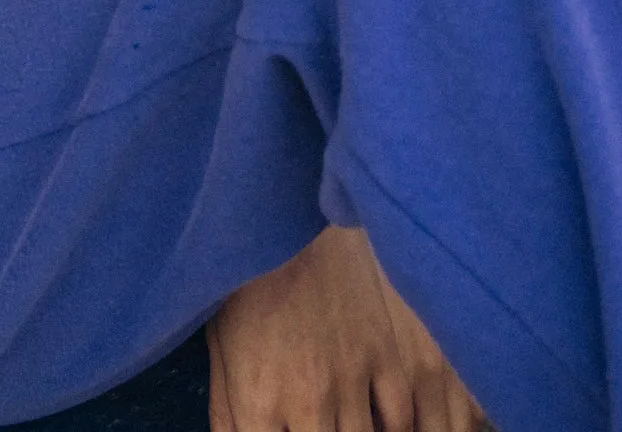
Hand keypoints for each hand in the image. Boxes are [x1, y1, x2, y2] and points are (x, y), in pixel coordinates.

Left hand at [208, 224, 483, 431]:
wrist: (283, 212)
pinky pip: (401, 417)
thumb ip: (227, 415)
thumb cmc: (244, 283)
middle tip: (318, 426)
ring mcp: (351, 376)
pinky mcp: (384, 351)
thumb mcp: (219, 351)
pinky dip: (395, 427)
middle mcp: (307, 400)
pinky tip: (384, 422)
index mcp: (258, 402)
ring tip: (349, 424)